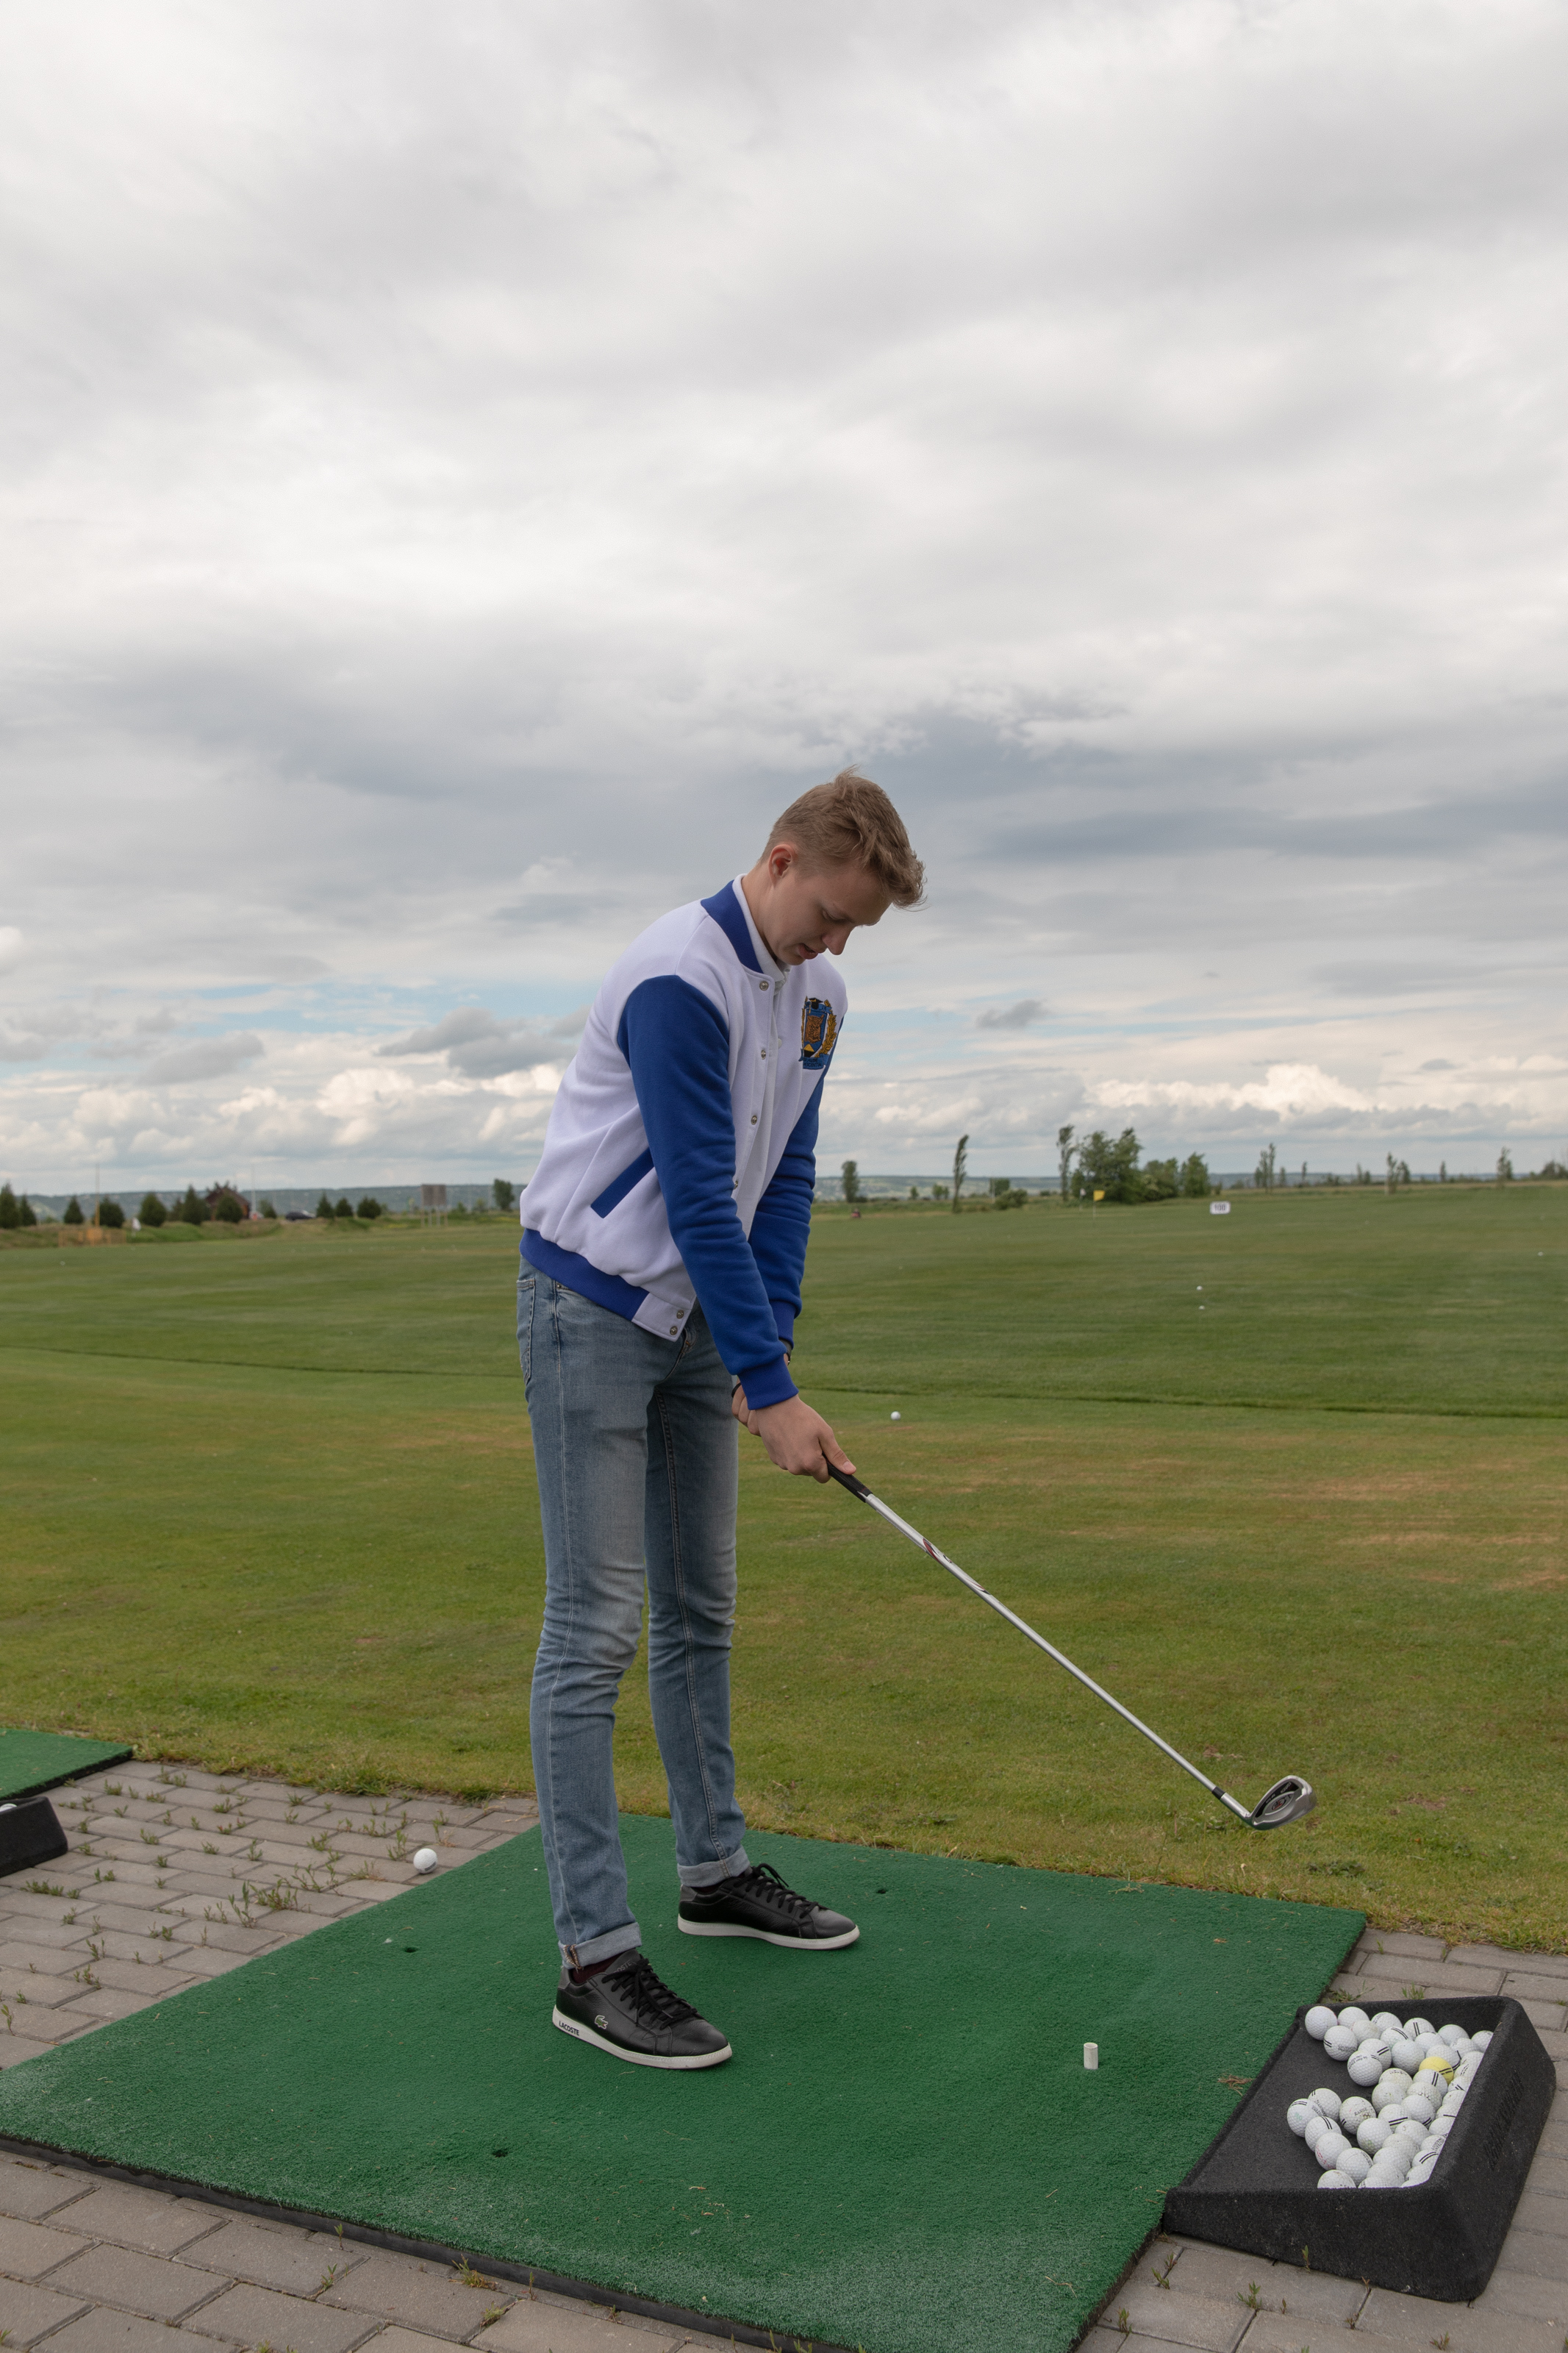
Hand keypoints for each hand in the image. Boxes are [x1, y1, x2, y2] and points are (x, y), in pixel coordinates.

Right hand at [732, 1386, 854, 1481]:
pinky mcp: (774, 1458)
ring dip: (801, 1456)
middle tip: (810, 1439)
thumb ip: (837, 1455)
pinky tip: (788, 1436)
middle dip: (814, 1460)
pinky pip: (787, 1460)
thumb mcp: (825, 1434)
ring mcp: (782, 1464)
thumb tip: (851, 1472)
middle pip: (811, 1472)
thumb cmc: (803, 1418)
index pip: (824, 1478)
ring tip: (798, 1435)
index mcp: (810, 1464)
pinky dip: (790, 1452)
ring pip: (798, 1466)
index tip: (824, 1451)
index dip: (827, 1466)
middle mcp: (795, 1468)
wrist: (775, 1406)